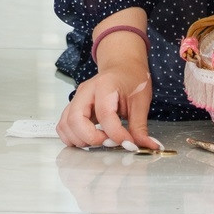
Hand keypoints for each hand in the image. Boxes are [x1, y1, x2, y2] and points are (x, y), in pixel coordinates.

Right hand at [57, 34, 155, 150]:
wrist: (122, 66)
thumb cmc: (131, 79)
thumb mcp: (141, 101)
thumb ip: (140, 126)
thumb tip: (149, 146)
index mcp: (104, 85)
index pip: (105, 114)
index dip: (117, 134)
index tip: (129, 144)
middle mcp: (85, 91)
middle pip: (76, 119)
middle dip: (92, 138)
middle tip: (110, 143)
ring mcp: (77, 99)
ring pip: (65, 124)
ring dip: (81, 139)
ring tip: (100, 142)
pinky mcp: (74, 108)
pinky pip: (64, 125)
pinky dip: (72, 137)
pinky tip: (89, 140)